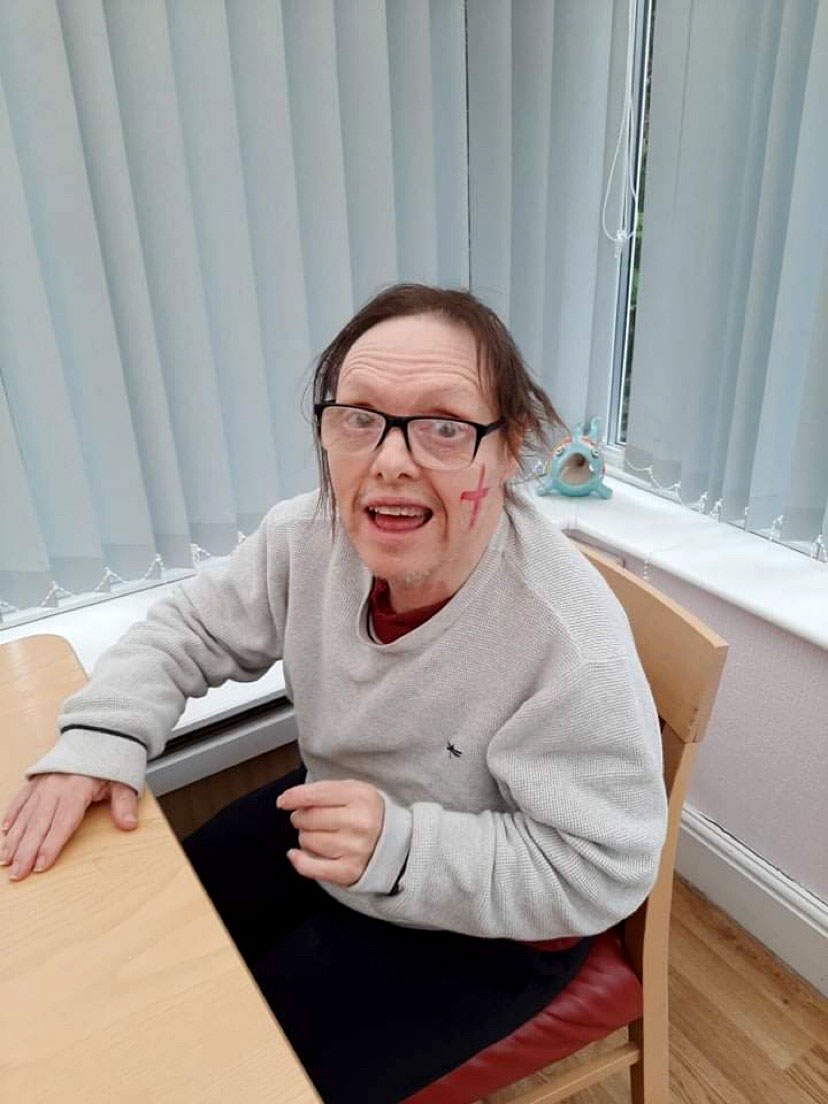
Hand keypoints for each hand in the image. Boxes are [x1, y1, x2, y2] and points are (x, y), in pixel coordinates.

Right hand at [1, 773, 138, 881]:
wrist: (99, 734)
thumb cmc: (110, 761)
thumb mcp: (123, 781)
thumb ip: (124, 803)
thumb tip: (129, 825)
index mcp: (77, 788)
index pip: (62, 822)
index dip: (51, 845)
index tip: (41, 866)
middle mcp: (55, 786)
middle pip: (38, 823)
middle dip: (26, 851)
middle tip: (17, 874)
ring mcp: (43, 783)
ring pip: (25, 815)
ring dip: (14, 839)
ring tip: (5, 860)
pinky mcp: (36, 780)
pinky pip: (20, 800)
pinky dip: (11, 816)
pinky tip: (4, 832)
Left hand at [277, 779, 383, 886]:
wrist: (393, 844)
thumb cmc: (365, 813)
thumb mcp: (353, 791)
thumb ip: (323, 791)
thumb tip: (287, 800)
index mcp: (361, 796)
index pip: (316, 794)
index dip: (294, 797)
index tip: (283, 801)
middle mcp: (360, 822)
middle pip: (308, 818)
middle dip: (302, 817)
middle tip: (311, 819)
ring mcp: (355, 849)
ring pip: (307, 840)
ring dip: (306, 837)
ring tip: (320, 834)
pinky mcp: (348, 872)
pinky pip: (309, 867)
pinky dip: (299, 859)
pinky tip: (297, 854)